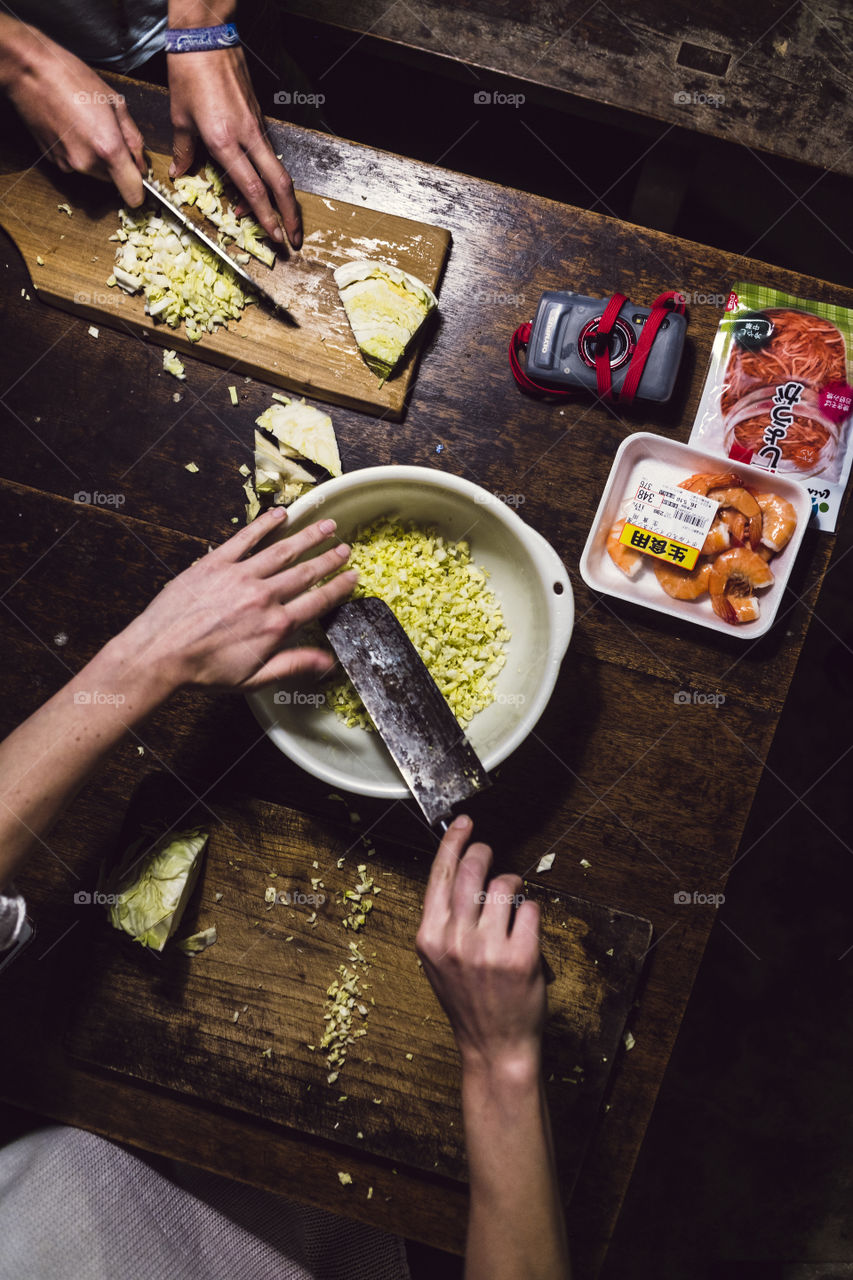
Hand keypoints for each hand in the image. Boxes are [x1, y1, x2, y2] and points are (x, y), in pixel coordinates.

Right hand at [1, 23, 144, 205]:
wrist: (28, 71)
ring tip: (89, 125)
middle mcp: (87, 163)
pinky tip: (73, 127)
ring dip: (98, 157)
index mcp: (107, 148)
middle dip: (117, 163)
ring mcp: (68, 164)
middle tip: (110, 133)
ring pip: (96, 172)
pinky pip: (77, 164)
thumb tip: (140, 161)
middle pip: (114, 181)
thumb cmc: (70, 77)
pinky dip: (80, 152)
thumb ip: (133, 137)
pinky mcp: (54, 160)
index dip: (139, 189)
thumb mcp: (114, 101)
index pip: (132, 193)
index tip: (139, 177)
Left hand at [118, 507, 354, 692]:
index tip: (353, 577)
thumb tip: (328, 663)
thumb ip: (294, 665)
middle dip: (329, 559)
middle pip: (306, 572)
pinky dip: (265, 525)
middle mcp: (263, 596)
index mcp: (276, 625)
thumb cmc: (204, 671)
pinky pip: (245, 538)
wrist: (160, 655)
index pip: (318, 601)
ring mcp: (240, 576)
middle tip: (344, 547)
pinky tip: (280, 514)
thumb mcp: (254, 679)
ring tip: (326, 525)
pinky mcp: (215, 563)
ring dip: (308, 536)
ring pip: (282, 551)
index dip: (339, 588)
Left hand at [167, 47, 301, 247]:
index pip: (253, 188)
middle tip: (294, 240)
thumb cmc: (188, 73)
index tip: (275, 238)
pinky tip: (257, 186)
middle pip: (279, 184)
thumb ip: (184, 150)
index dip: (266, 217)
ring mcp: (256, 126)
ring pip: (277, 171)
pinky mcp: (258, 117)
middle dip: (289, 216)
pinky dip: (266, 176)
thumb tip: (180, 173)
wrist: (205, 37)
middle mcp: (247, 136)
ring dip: (279, 199)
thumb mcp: (179, 117)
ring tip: (276, 220)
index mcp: (225, 140)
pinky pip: (267, 154)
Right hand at [416, 815, 545, 1075]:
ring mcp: (488, 949)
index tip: (463, 823)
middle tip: (489, 852)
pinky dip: (530, 910)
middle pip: (472, 871)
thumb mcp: (438, 960)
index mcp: (430, 937)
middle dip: (484, 852)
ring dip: (511, 881)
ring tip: (511, 895)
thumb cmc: (467, 1000)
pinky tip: (525, 925)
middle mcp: (455, 940)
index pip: (440, 875)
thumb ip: (444, 920)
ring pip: (502, 886)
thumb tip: (460, 873)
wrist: (493, 1046)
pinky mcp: (521, 957)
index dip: (452, 842)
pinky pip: (530, 910)